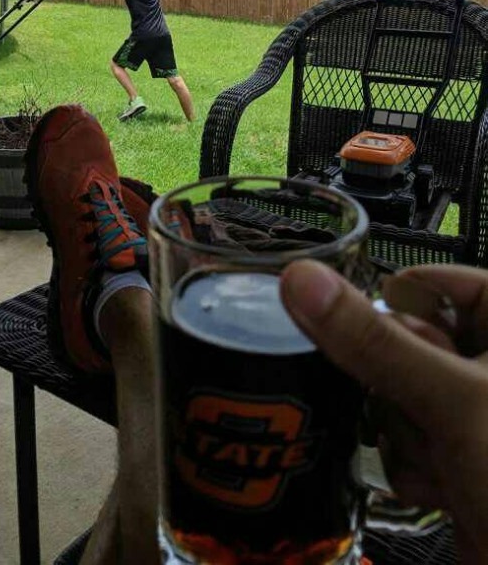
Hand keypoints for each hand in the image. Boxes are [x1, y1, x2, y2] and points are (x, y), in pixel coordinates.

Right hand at [281, 261, 487, 562]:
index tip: (365, 320)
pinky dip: (413, 464)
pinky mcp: (462, 466)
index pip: (449, 282)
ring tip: (436, 459)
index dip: (405, 297)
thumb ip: (372, 340)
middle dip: (401, 382)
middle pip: (416, 343)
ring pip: (405, 395)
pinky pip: (411, 441)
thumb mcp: (450, 400)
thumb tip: (299, 276)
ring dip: (405, 431)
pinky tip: (437, 491)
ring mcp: (476, 422)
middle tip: (409, 404)